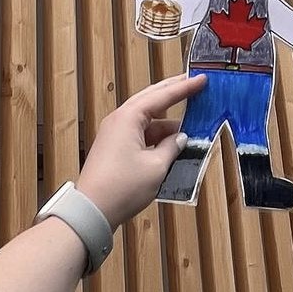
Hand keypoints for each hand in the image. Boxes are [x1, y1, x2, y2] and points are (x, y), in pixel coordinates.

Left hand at [76, 73, 204, 229]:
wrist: (91, 212)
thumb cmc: (122, 187)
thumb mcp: (156, 167)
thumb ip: (172, 147)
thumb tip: (181, 138)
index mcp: (129, 117)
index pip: (162, 95)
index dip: (185, 88)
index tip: (202, 79)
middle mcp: (119, 119)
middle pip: (151, 100)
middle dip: (173, 94)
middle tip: (194, 87)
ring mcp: (114, 133)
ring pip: (146, 119)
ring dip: (166, 123)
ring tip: (189, 127)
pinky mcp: (113, 147)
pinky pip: (139, 133)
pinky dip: (156, 136)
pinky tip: (171, 145)